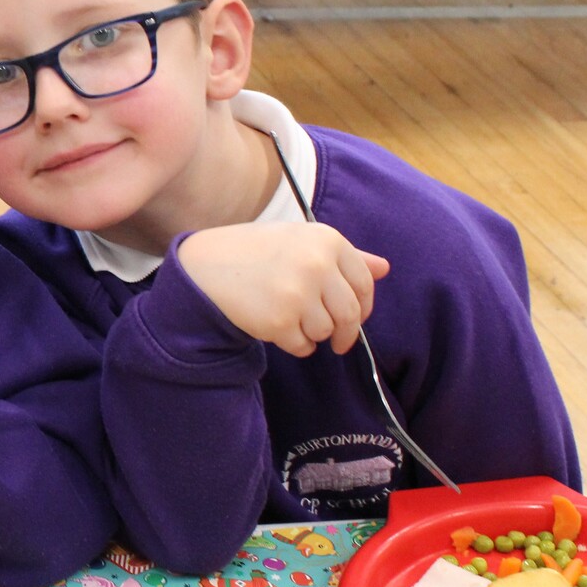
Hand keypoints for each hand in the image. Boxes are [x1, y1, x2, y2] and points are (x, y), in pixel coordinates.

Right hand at [178, 222, 390, 357]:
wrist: (203, 267)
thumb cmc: (253, 253)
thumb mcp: (299, 242)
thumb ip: (344, 256)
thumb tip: (384, 268)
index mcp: (327, 240)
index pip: (364, 282)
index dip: (364, 305)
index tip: (356, 317)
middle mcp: (317, 264)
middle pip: (351, 313)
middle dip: (346, 332)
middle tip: (337, 341)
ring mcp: (299, 293)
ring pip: (327, 331)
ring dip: (313, 334)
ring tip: (290, 320)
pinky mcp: (280, 321)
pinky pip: (303, 346)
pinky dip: (294, 345)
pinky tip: (276, 329)